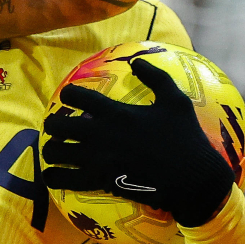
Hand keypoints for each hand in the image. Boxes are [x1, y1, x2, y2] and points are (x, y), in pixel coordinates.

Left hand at [42, 58, 234, 227]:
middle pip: (56, 125)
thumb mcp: (176, 101)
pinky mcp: (99, 182)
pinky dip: (53, 177)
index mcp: (115, 112)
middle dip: (53, 125)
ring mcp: (97, 159)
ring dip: (51, 150)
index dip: (68, 96)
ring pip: (53, 152)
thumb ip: (155, 77)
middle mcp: (100, 134)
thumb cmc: (186, 139)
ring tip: (56, 151)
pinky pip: (62, 180)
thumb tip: (137, 62)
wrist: (194, 180)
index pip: (74, 96)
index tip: (70, 100)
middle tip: (59, 128)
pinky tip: (54, 175)